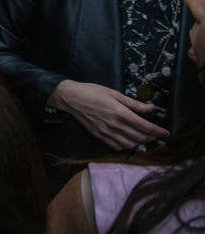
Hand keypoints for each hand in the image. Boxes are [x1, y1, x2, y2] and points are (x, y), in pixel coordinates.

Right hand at [49, 80, 168, 149]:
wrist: (70, 98)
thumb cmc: (92, 91)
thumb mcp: (114, 93)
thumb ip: (133, 103)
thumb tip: (151, 108)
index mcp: (119, 112)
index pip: (144, 126)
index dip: (157, 131)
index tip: (166, 133)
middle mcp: (114, 124)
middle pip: (139, 137)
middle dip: (151, 138)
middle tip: (156, 135)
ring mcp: (105, 132)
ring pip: (129, 144)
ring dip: (139, 143)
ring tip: (144, 138)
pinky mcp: (99, 135)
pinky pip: (116, 146)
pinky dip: (126, 146)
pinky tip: (128, 141)